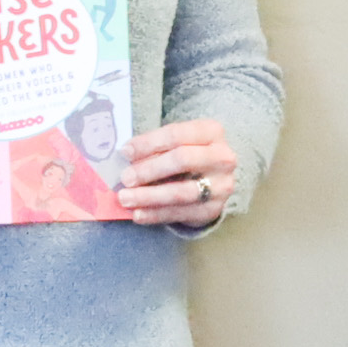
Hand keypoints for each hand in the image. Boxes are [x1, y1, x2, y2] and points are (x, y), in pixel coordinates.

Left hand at [120, 119, 241, 229]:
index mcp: (212, 132)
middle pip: (182, 160)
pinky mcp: (213, 209)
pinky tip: (138, 214)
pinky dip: (155, 214)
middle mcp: (223, 157)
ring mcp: (221, 185)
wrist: (211, 182)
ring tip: (125, 199)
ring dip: (149, 196)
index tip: (125, 152)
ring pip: (181, 192)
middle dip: (149, 170)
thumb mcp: (175, 144)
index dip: (148, 143)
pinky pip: (180, 213)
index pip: (176, 134)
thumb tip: (126, 156)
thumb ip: (154, 148)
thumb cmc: (186, 156)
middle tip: (125, 178)